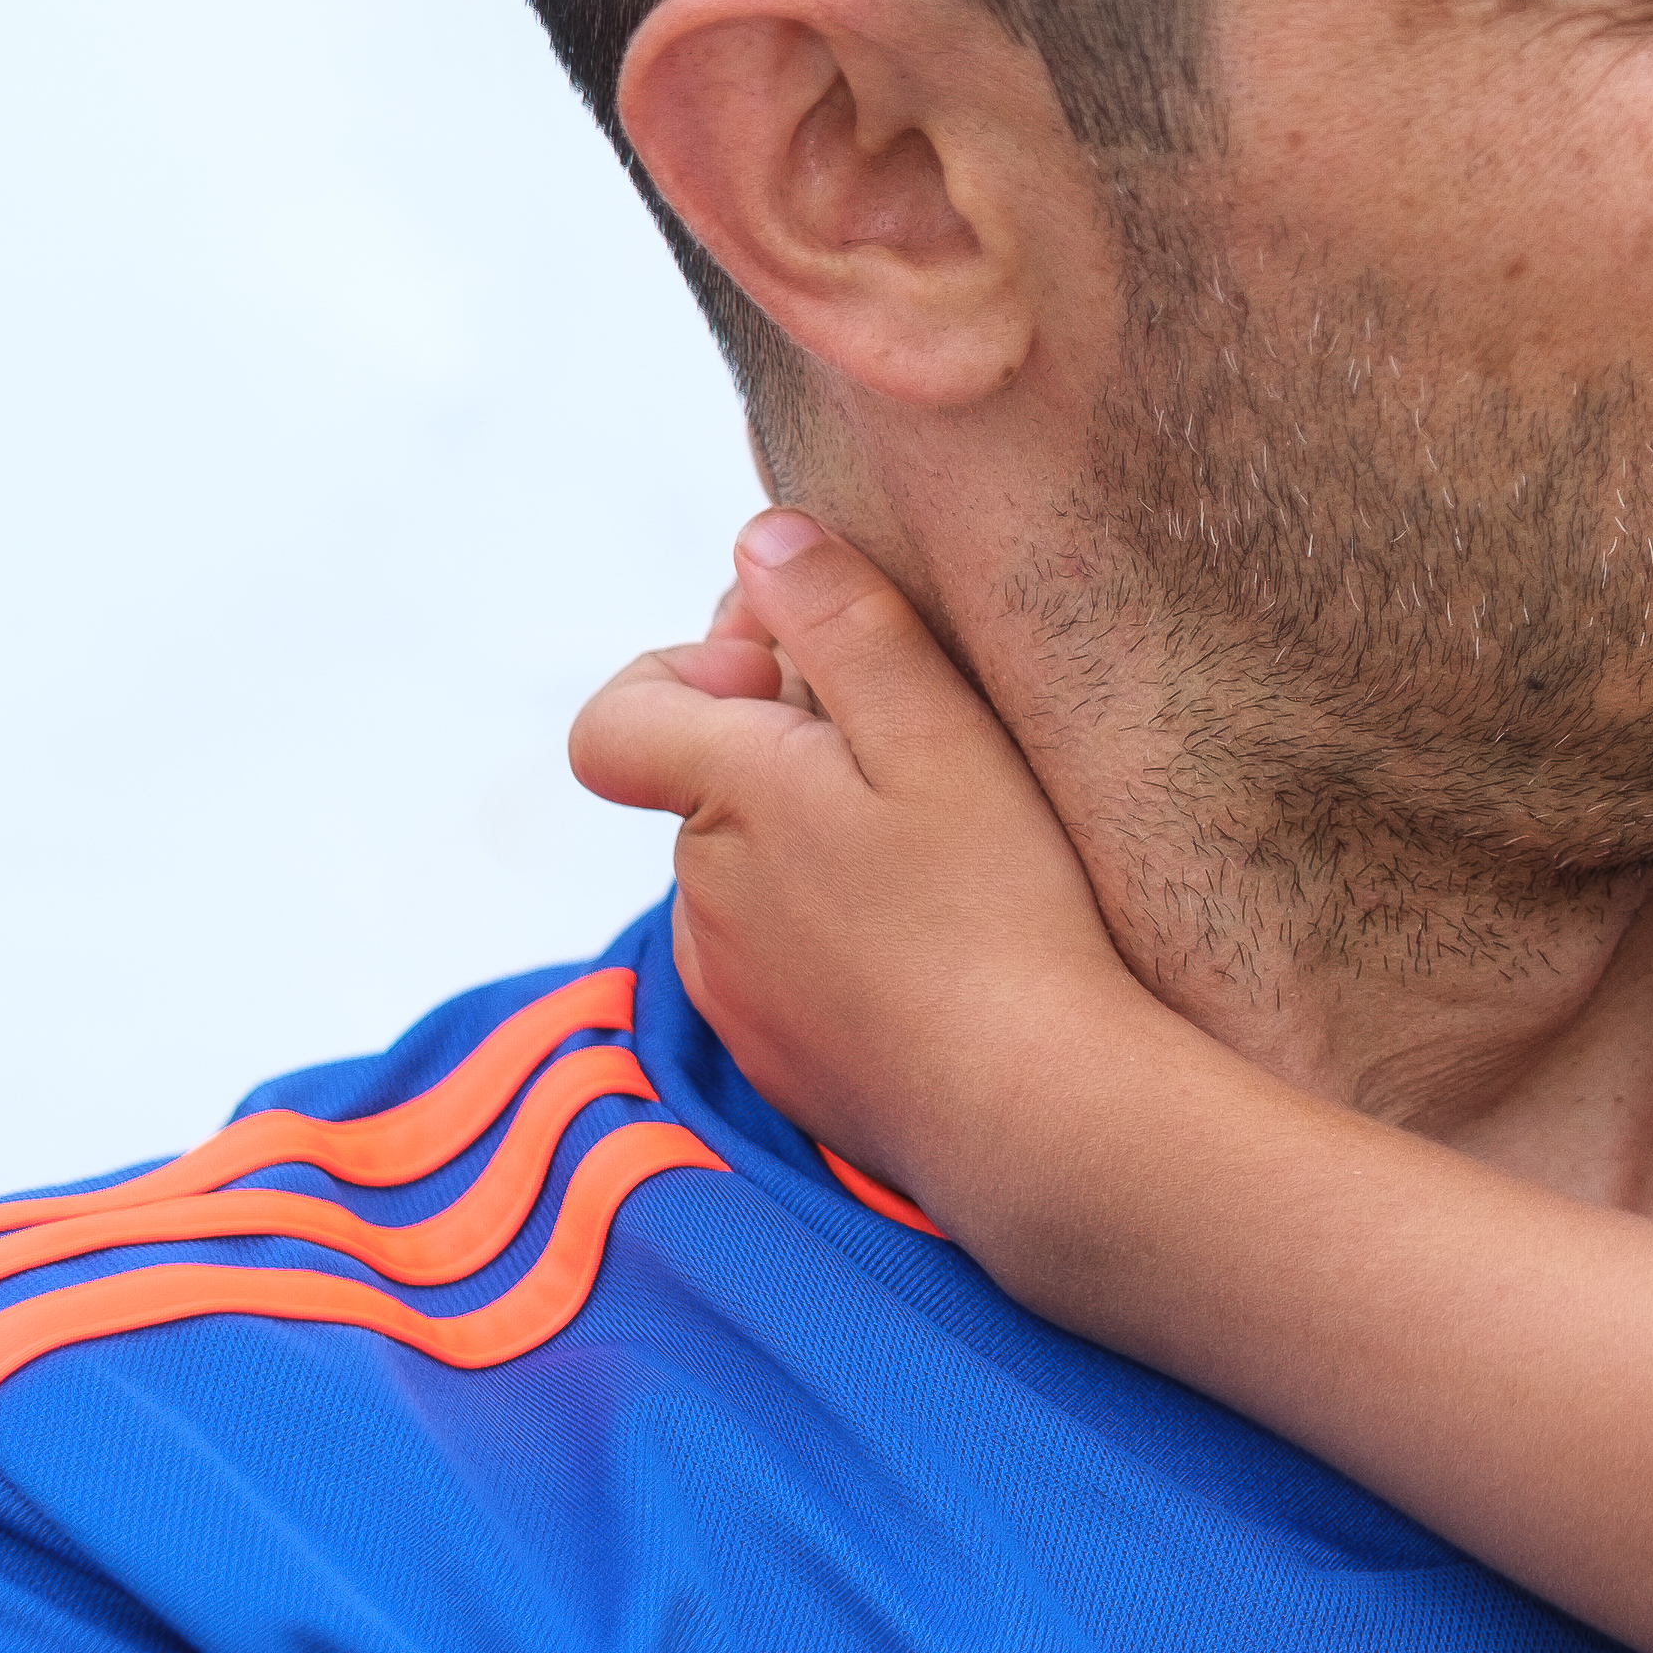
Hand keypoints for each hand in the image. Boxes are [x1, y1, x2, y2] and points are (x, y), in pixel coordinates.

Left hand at [568, 512, 1168, 1221]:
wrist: (1036, 1112)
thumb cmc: (1000, 908)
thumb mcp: (938, 730)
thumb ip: (838, 621)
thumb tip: (757, 541)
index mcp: (721, 798)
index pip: (617, 717)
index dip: (691, 679)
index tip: (804, 694)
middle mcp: (700, 894)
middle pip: (704, 781)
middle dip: (789, 749)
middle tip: (923, 760)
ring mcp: (733, 986)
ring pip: (750, 868)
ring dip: (818, 842)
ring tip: (942, 863)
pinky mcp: (775, 1054)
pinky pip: (782, 956)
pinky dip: (838, 932)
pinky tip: (932, 944)